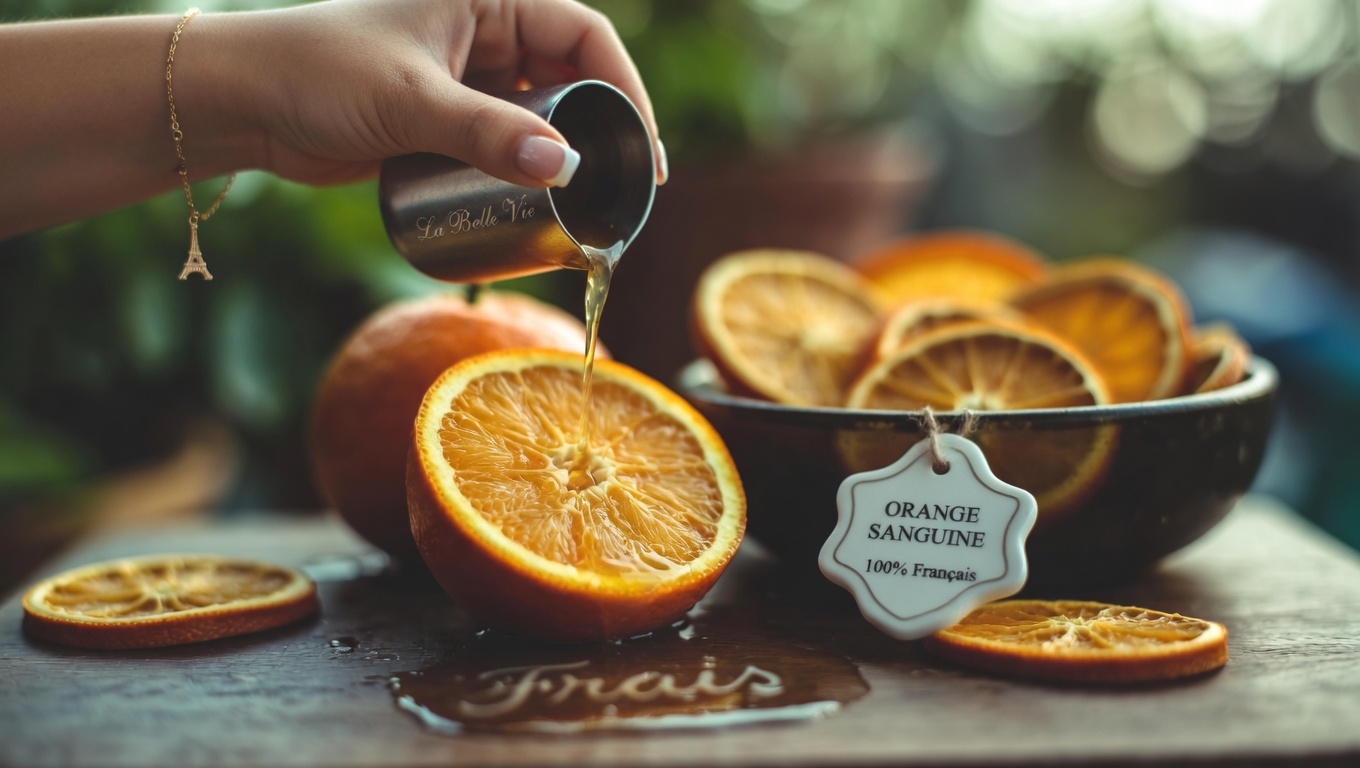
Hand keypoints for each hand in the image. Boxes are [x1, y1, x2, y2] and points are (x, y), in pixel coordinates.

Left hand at [216, 0, 665, 187]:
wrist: (244, 103)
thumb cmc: (318, 74)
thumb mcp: (410, 101)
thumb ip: (487, 133)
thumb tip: (564, 170)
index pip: (584, 37)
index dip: (625, 91)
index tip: (642, 151)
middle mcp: (487, 29)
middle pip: (572, 78)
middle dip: (601, 133)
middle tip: (624, 190)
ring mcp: (468, 74)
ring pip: (541, 115)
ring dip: (566, 157)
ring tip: (591, 206)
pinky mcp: (448, 115)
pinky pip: (507, 141)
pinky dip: (527, 170)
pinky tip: (543, 203)